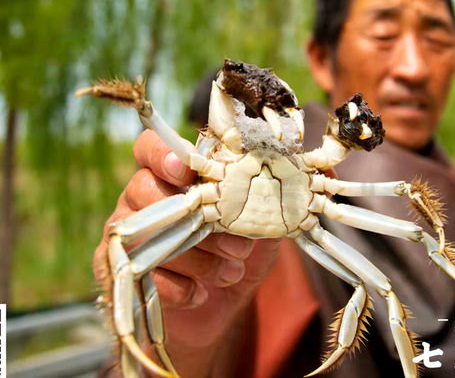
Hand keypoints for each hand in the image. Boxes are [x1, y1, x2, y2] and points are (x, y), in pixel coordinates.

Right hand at [94, 129, 280, 377]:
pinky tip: (202, 294)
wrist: (217, 307)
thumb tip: (328, 167)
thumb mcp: (265, 222)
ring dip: (195, 255)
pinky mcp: (123, 274)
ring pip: (146, 233)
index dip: (163, 154)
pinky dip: (177, 286)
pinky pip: (141, 275)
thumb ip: (283, 193)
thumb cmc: (238, 252)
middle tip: (239, 240)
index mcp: (174, 177)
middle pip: (144, 189)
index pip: (150, 149)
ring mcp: (129, 236)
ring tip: (234, 270)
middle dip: (196, 215)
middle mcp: (142, 199)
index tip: (189, 169)